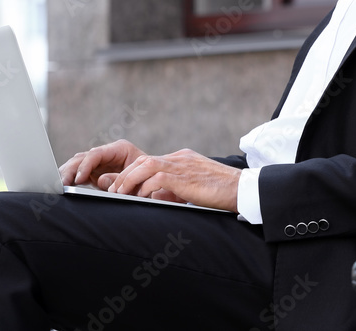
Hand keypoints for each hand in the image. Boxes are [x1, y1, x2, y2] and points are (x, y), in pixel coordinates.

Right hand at [59, 139, 146, 189]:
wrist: (156, 182)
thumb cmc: (150, 179)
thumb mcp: (139, 179)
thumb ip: (120, 179)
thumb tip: (101, 180)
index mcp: (120, 149)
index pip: (96, 154)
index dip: (85, 165)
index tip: (78, 179)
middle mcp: (108, 153)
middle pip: (84, 157)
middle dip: (71, 170)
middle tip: (60, 183)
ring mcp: (100, 162)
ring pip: (78, 164)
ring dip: (67, 174)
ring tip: (56, 185)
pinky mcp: (95, 173)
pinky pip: (79, 173)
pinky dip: (70, 179)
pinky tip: (61, 186)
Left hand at [106, 149, 240, 211]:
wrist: (241, 188)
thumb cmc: (222, 191)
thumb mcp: (195, 186)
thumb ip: (176, 187)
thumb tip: (157, 197)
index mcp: (182, 158)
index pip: (150, 161)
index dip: (133, 173)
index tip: (123, 186)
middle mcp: (179, 158)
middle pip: (143, 160)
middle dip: (125, 175)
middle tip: (114, 190)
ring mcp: (181, 165)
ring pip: (145, 166)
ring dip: (129, 180)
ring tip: (119, 193)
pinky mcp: (183, 176)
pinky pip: (156, 178)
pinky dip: (144, 189)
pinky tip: (141, 198)